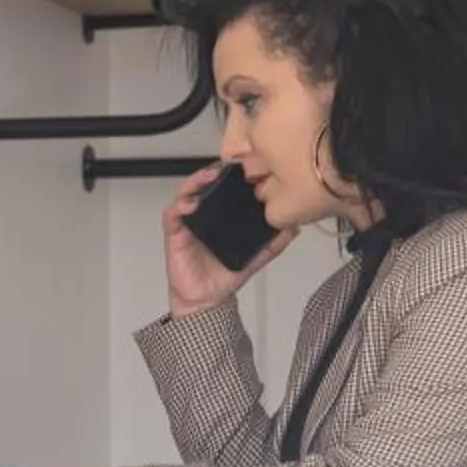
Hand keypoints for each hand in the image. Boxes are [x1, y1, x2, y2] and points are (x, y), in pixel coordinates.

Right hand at [164, 164, 296, 320]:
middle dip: (211, 171)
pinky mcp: (175, 234)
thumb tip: (294, 228)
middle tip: (224, 167)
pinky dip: (178, 207)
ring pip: (185, 193)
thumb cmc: (224, 275)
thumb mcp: (256, 256)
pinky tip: (190, 205)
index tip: (241, 166)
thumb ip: (275, 243)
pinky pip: (172, 215)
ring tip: (207, 178)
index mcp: (220, 215)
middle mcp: (203, 215)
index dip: (228, 174)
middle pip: (202, 184)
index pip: (221, 187)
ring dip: (194, 182)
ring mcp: (188, 223)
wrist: (206, 300)